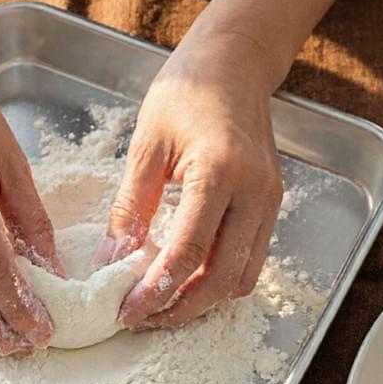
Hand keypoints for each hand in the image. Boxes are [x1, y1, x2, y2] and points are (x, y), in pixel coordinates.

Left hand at [100, 31, 283, 328]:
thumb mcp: (147, 144)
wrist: (234, 64)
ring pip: (243, 277)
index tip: (127, 312)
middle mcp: (254, 192)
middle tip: (142, 319)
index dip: (156, 290)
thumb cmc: (187, 92)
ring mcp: (269, 202)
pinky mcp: (271, 206)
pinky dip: (219, 280)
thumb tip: (111, 261)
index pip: (188, 251)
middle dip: (181, 308)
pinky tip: (186, 279)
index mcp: (220, 171)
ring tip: (161, 304)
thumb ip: (131, 206)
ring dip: (203, 300)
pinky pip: (251, 260)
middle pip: (223, 277)